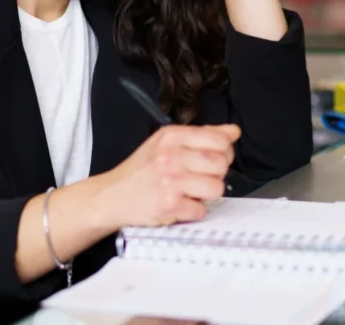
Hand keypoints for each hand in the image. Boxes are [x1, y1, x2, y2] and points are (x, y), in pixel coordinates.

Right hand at [99, 124, 240, 227]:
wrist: (112, 196)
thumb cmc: (141, 171)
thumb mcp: (167, 143)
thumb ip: (202, 135)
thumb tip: (233, 132)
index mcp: (171, 136)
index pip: (220, 140)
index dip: (224, 152)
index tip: (214, 158)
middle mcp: (170, 156)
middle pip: (221, 164)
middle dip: (215, 174)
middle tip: (198, 178)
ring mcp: (169, 181)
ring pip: (216, 188)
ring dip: (205, 194)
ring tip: (188, 191)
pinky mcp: (168, 206)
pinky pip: (201, 210)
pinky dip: (192, 211)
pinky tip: (178, 204)